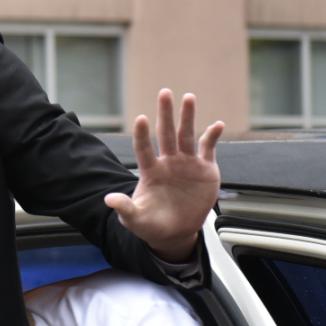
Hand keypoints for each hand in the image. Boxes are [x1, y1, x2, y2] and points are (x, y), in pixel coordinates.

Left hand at [104, 90, 222, 261]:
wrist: (175, 232)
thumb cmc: (151, 224)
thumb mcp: (135, 219)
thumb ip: (125, 208)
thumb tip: (109, 199)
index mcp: (150, 171)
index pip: (144, 148)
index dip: (142, 135)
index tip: (141, 118)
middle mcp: (168, 162)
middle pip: (166, 133)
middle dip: (165, 113)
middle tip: (164, 93)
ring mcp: (186, 163)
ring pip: (187, 135)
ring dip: (188, 117)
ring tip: (189, 97)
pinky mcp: (205, 169)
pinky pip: (208, 148)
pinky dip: (213, 135)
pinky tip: (217, 124)